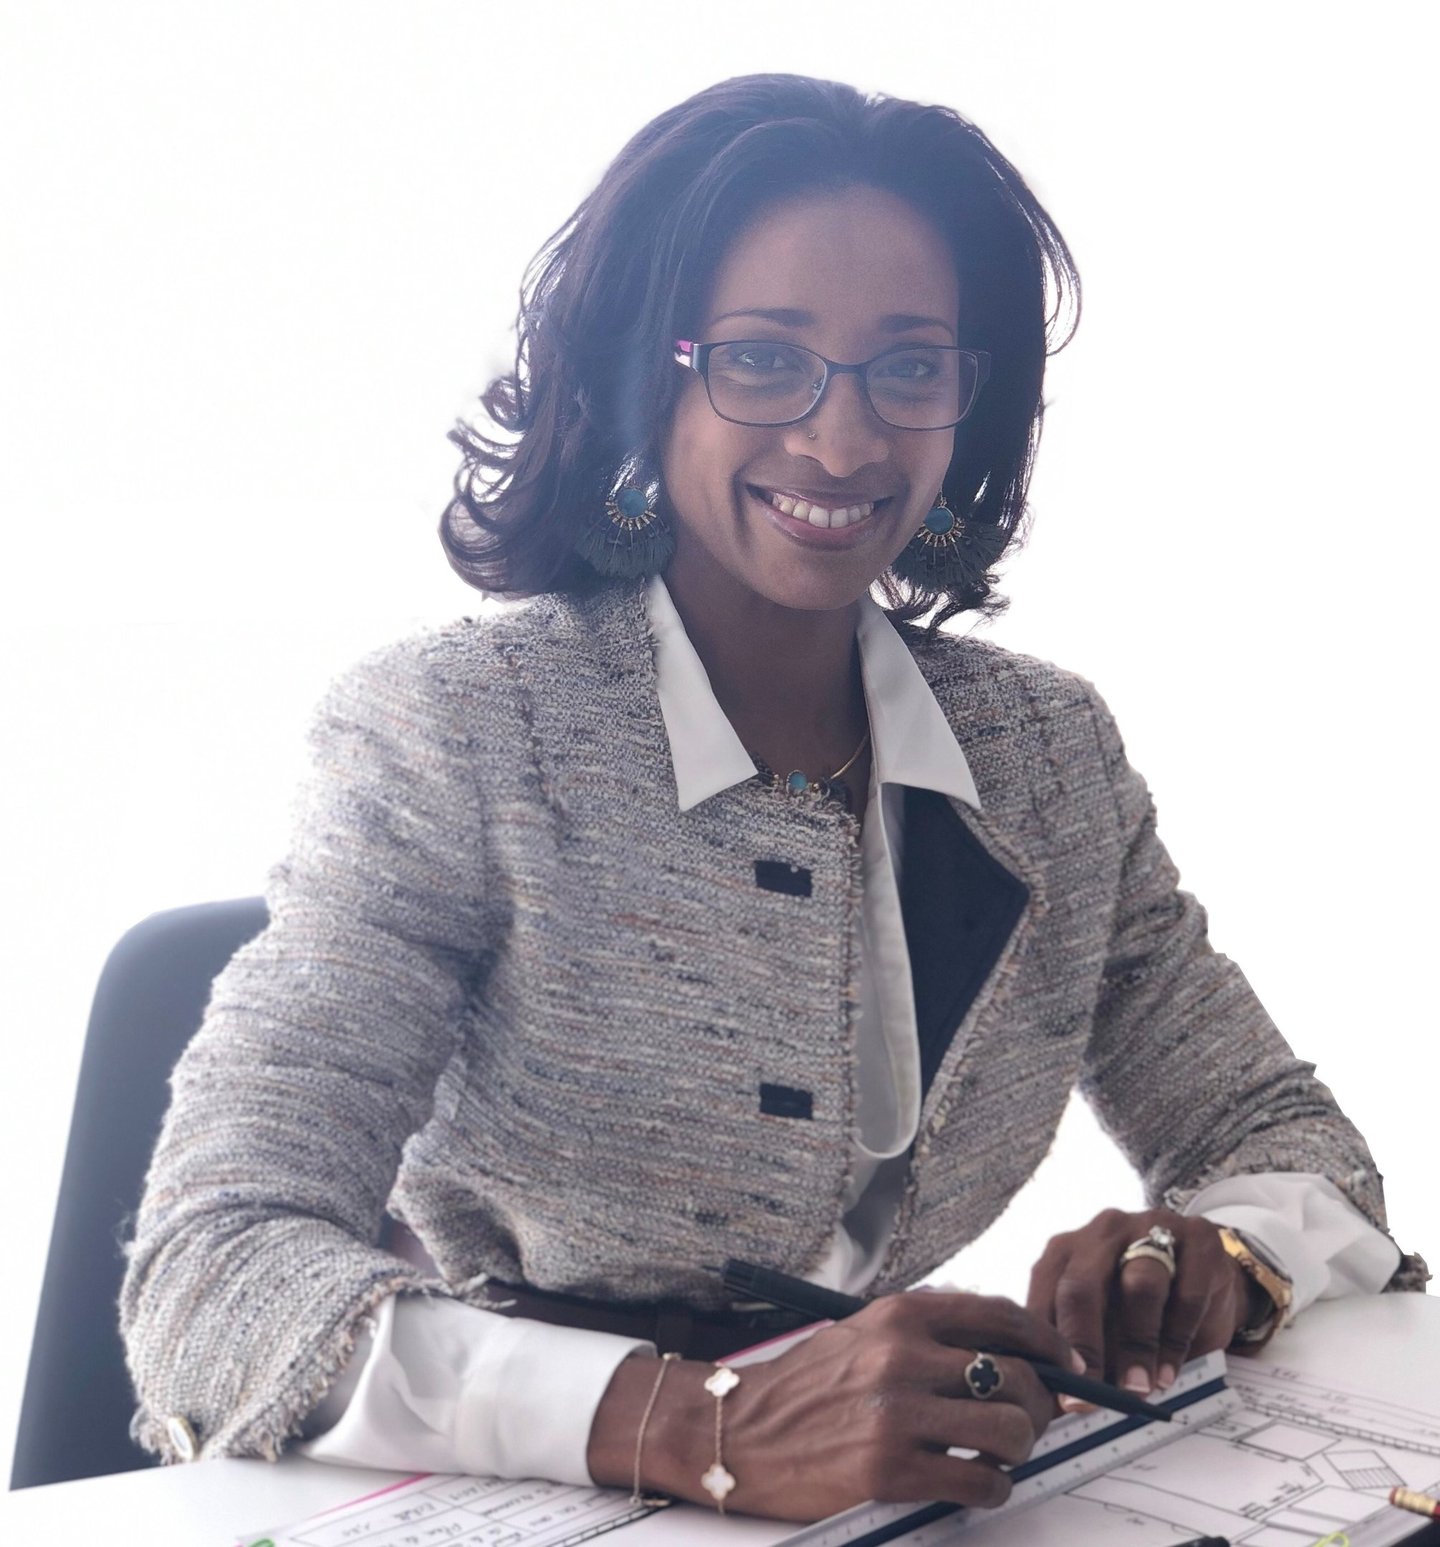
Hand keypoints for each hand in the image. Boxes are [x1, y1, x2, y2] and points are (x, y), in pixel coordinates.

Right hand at [588, 1292, 1082, 1521]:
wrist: (740, 1432)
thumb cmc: (807, 1385)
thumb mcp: (865, 1334)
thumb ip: (929, 1335)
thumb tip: (1008, 1352)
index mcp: (900, 1316)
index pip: (1000, 1315)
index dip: (1046, 1341)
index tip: (1063, 1362)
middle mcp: (902, 1357)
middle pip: (1016, 1377)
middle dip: (1039, 1405)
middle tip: (1031, 1421)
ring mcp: (897, 1416)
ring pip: (1008, 1430)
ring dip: (1017, 1448)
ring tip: (998, 1454)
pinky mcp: (891, 1472)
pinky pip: (979, 1481)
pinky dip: (991, 1487)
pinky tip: (974, 1483)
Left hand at [1026, 1207, 1253, 1399]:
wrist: (1207, 1276)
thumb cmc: (1140, 1306)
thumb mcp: (1103, 1323)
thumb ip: (1081, 1350)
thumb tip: (1059, 1404)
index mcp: (1068, 1250)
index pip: (1045, 1292)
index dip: (1046, 1344)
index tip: (1055, 1392)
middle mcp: (1103, 1232)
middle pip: (1082, 1285)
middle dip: (1084, 1345)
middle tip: (1090, 1395)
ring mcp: (1152, 1228)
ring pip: (1139, 1285)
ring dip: (1137, 1345)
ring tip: (1138, 1389)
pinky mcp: (1199, 1240)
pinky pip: (1188, 1293)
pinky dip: (1177, 1340)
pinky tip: (1169, 1373)